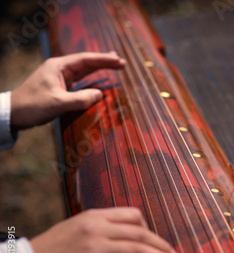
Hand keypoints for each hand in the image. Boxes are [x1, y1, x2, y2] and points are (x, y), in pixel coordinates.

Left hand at [10, 52, 125, 130]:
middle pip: (86, 62)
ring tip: (114, 65)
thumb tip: (100, 94)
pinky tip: (99, 78)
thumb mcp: (59, 103)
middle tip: (121, 61)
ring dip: (98, 68)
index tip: (119, 61)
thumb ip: (81, 99)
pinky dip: (91, 78)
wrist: (14, 113)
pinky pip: (79, 80)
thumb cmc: (33, 106)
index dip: (104, 60)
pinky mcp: (59, 87)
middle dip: (104, 61)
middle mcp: (59, 69)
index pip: (86, 60)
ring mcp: (59, 77)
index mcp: (58, 67)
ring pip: (83, 70)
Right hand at [30, 207, 181, 252]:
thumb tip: (124, 241)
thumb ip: (101, 232)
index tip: (156, 241)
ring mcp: (97, 247)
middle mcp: (98, 227)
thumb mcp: (76, 230)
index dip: (149, 228)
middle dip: (161, 244)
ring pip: (138, 248)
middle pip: (140, 232)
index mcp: (95, 216)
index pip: (133, 215)